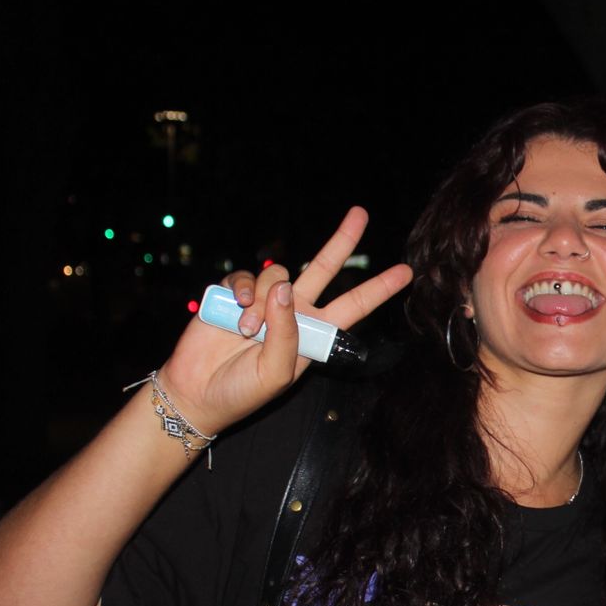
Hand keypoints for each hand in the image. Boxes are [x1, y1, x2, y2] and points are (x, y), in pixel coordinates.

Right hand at [156, 207, 412, 434]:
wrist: (198, 392)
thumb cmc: (243, 391)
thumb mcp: (277, 372)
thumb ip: (286, 332)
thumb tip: (283, 287)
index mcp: (315, 334)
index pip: (354, 306)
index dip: (379, 289)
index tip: (406, 272)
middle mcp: (295, 312)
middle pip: (325, 268)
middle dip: (342, 241)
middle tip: (360, 213)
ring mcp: (265, 300)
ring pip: (278, 273)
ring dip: (263, 298)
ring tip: (246, 328)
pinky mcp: (234, 293)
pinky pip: (245, 276)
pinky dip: (242, 289)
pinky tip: (234, 308)